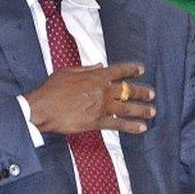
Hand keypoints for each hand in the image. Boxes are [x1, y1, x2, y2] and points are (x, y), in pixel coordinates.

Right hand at [24, 62, 154, 134]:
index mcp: (95, 76)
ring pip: (127, 108)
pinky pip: (118, 124)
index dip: (132, 70)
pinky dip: (131, 126)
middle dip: (142, 92)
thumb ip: (87, 68)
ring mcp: (101, 107)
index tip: (141, 70)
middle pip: (128, 90)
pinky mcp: (96, 122)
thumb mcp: (67, 71)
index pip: (119, 71)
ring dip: (142, 109)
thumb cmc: (51, 89)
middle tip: (151, 94)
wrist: (42, 108)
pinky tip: (141, 128)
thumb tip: (100, 65)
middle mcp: (102, 90)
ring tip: (152, 111)